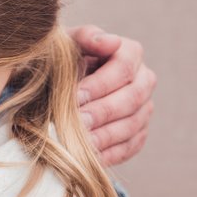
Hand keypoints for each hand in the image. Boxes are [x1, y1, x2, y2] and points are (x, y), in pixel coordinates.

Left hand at [69, 25, 155, 165]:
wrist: (53, 87)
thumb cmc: (59, 61)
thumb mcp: (66, 44)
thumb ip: (85, 37)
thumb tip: (110, 41)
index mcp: (129, 53)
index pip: (124, 68)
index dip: (101, 84)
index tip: (76, 97)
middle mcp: (143, 79)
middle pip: (132, 98)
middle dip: (103, 111)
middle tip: (79, 123)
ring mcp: (143, 108)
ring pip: (133, 124)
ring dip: (106, 136)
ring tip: (82, 144)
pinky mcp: (137, 133)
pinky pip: (130, 146)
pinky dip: (110, 154)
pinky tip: (90, 159)